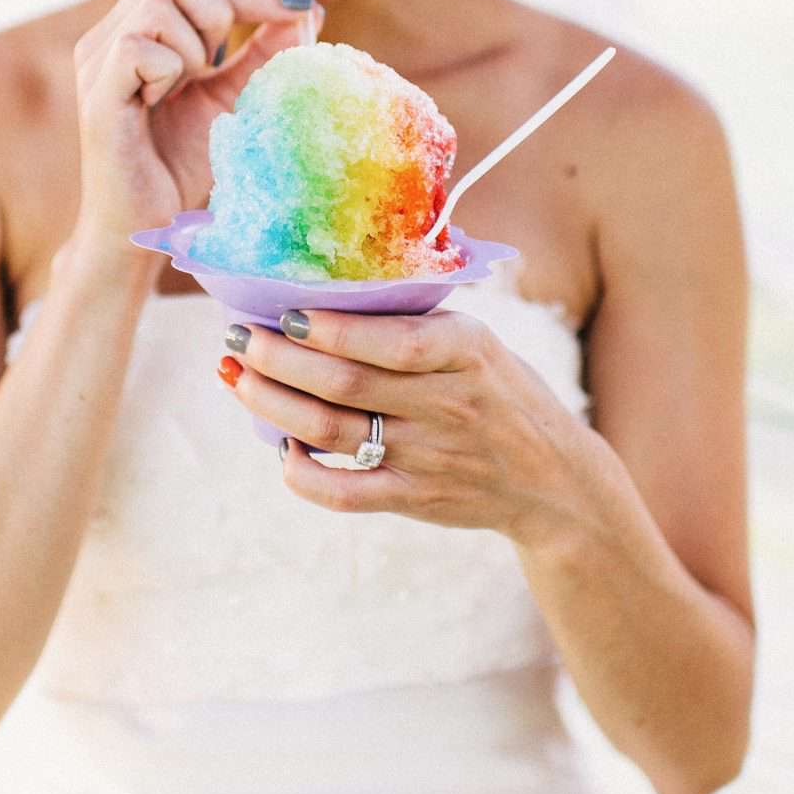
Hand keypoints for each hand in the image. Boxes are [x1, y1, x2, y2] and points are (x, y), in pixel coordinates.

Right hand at [73, 0, 323, 245]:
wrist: (141, 227)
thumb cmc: (178, 165)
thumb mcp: (231, 100)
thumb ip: (261, 54)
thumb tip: (306, 11)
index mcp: (134, 31)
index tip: (302, 6)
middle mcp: (106, 37)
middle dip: (215, 13)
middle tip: (215, 67)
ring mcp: (97, 63)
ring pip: (157, 6)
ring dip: (193, 50)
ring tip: (184, 91)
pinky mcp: (97, 94)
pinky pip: (139, 48)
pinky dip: (169, 72)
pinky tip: (160, 104)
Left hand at [217, 306, 594, 544]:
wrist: (554, 480)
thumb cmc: (501, 393)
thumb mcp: (478, 344)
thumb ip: (415, 325)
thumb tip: (323, 295)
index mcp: (465, 350)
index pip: (387, 339)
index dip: (327, 328)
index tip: (282, 309)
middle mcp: (446, 403)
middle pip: (344, 383)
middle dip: (278, 359)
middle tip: (239, 339)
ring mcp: (429, 455)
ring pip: (332, 431)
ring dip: (273, 404)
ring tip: (239, 378)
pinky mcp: (415, 498)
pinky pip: (344, 493)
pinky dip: (301, 473)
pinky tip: (279, 448)